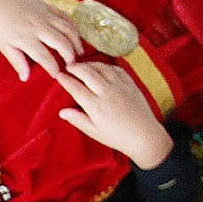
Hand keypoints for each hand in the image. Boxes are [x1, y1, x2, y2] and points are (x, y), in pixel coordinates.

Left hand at [0, 0, 79, 78]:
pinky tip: (75, 36)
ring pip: (68, 28)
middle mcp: (38, 26)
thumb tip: (25, 78)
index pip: (44, 57)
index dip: (53, 68)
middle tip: (73, 65)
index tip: (58, 76)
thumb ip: (17, 62)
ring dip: (76, 41)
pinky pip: (66, 16)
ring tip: (79, 52)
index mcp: (25, 38)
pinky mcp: (48, 6)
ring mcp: (45, 14)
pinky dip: (73, 27)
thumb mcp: (4, 46)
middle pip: (62, 43)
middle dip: (70, 56)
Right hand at [51, 58, 173, 168]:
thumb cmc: (117, 137)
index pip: (76, 88)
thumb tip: (62, 111)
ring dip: (90, 64)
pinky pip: (117, 69)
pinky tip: (101, 67)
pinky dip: (106, 66)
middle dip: (75, 67)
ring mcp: (120, 86)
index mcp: (96, 106)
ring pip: (102, 67)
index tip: (58, 75)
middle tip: (67, 66)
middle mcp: (107, 93)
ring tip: (82, 65)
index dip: (65, 80)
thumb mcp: (94, 132)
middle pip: (87, 73)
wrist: (144, 136)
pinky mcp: (130, 84)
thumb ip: (78, 119)